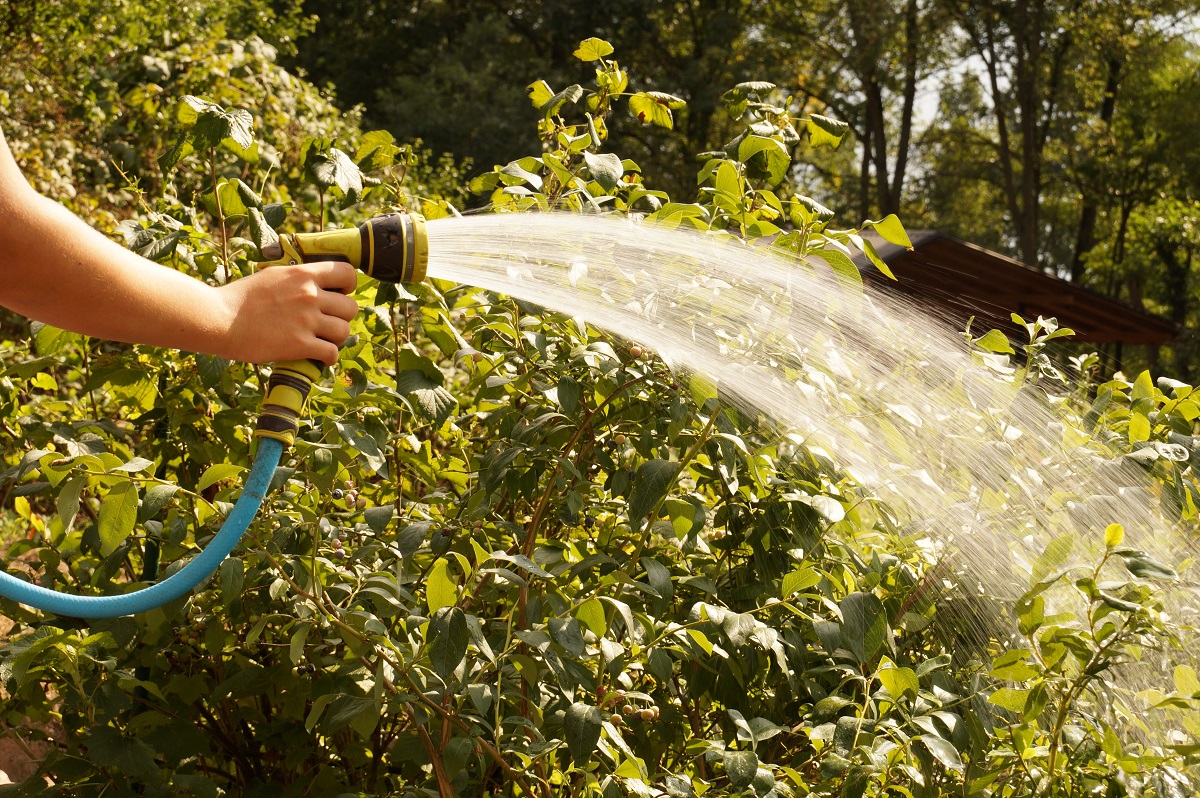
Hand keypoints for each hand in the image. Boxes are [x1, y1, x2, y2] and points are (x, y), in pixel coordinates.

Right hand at [213, 261, 359, 364]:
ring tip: (322, 340)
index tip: (339, 294)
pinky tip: (318, 356)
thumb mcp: (272, 275)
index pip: (347, 273)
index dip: (348, 286)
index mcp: (303, 274)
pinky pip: (331, 353)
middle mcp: (309, 295)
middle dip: (342, 317)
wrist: (218, 319)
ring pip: (344, 331)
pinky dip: (328, 357)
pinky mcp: (299, 344)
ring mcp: (306, 320)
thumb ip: (296, 278)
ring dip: (336, 338)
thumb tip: (313, 283)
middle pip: (350, 307)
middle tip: (327, 323)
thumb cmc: (239, 298)